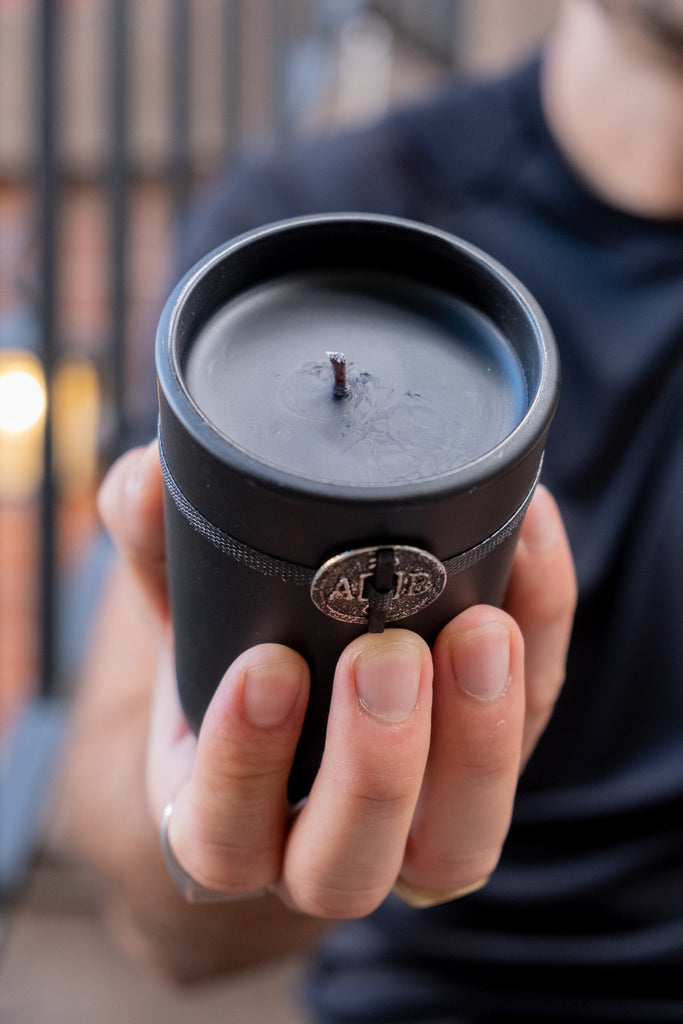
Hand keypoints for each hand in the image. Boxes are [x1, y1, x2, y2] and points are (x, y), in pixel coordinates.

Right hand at [97, 442, 575, 919]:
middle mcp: (322, 848)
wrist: (304, 697)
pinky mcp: (490, 766)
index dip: (244, 766)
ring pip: (459, 844)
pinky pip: (534, 726)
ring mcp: (415, 828)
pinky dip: (542, 639)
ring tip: (480, 629)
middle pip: (347, 867)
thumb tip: (141, 479)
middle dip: (374, 764)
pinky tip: (530, 542)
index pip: (223, 839)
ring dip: (479, 741)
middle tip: (386, 651)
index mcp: (229, 821)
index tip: (268, 663)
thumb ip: (155, 552)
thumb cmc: (234, 665)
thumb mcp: (183, 613)